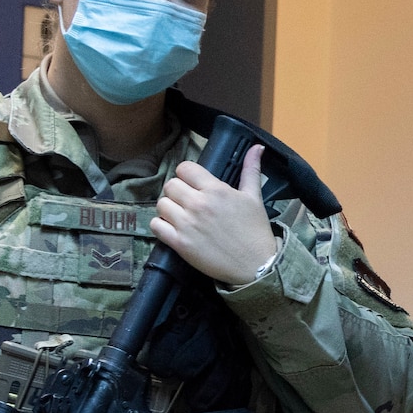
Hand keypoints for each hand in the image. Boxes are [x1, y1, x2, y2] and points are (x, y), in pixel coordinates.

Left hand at [152, 143, 276, 284]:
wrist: (256, 266)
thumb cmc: (255, 231)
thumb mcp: (254, 197)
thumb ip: (251, 170)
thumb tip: (257, 147)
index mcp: (215, 190)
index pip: (185, 168)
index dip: (187, 175)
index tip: (193, 184)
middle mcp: (198, 204)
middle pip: (170, 185)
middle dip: (177, 192)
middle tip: (187, 202)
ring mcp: (187, 224)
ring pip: (161, 204)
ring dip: (169, 208)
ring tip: (180, 216)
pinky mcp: (180, 243)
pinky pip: (156, 225)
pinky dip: (161, 226)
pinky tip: (173, 229)